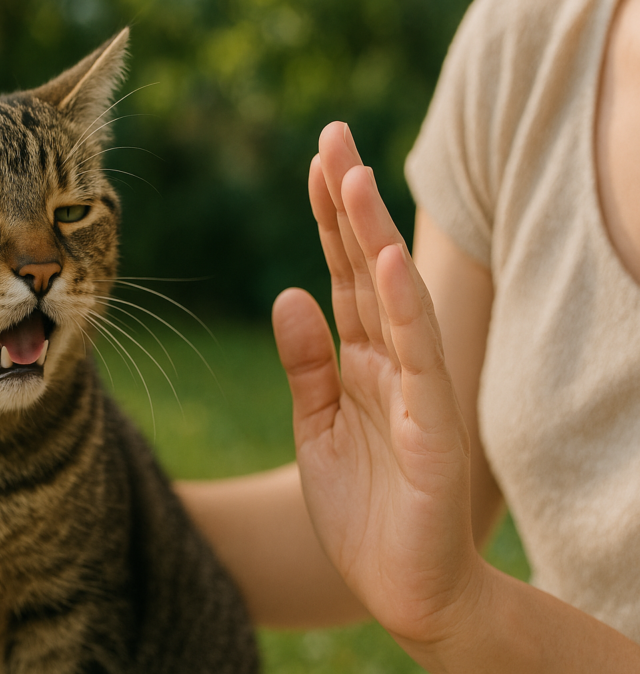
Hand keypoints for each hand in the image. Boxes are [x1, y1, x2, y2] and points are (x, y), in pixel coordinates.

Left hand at [273, 122, 484, 647]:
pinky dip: (400, 305)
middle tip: (332, 136)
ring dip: (371, 234)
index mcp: (360, 360)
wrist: (401, 585)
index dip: (328, 218)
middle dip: (348, 203)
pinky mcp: (433, 423)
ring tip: (352, 174)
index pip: (341, 273)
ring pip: (392, 296)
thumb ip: (306, 361)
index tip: (314, 161)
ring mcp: (416, 387)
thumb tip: (288, 293)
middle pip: (365, 267)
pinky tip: (382, 259)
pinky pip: (416, 354)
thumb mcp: (317, 423)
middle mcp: (391, 361)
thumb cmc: (363, 506)